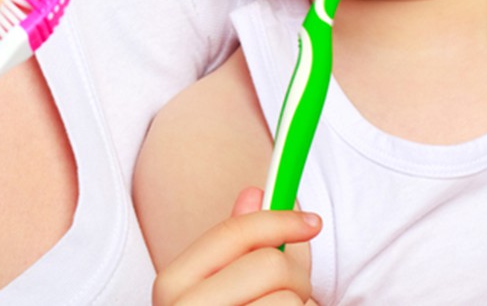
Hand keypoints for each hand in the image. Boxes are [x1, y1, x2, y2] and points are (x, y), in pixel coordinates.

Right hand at [152, 187, 321, 305]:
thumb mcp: (216, 283)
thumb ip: (236, 242)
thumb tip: (254, 191)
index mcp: (173, 284)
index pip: (235, 234)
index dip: (280, 219)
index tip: (312, 221)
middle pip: (271, 266)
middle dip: (294, 275)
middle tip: (289, 292)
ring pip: (290, 302)